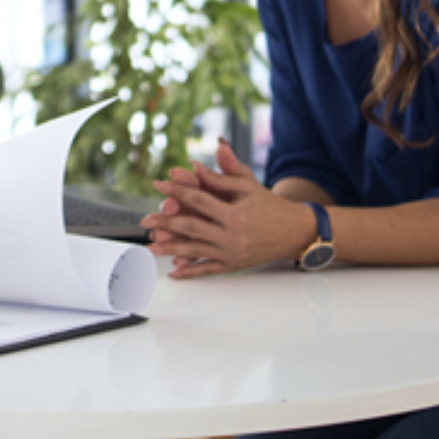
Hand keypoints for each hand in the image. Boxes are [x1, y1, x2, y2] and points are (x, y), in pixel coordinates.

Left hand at [142, 141, 319, 278]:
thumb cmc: (269, 205)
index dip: (177, 191)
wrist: (294, 232)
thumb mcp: (248, 185)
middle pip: (191, 228)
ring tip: (150, 247)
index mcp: (235, 213)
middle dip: (165, 224)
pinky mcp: (232, 265)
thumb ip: (221, 175)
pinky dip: (189, 272)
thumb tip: (195, 166)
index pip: (199, 199)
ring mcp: (231, 253)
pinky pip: (207, 270)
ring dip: (170, 249)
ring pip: (194, 251)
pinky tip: (173, 272)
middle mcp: (231, 235)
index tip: (159, 185)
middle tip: (145, 221)